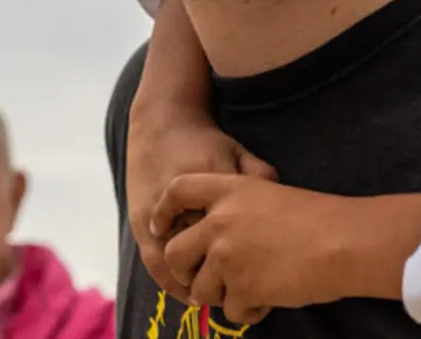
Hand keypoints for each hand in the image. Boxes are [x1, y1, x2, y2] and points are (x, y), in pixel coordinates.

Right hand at [127, 108, 275, 302]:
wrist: (162, 125)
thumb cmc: (205, 141)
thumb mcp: (236, 150)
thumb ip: (260, 173)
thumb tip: (280, 201)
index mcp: (210, 178)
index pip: (233, 226)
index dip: (248, 252)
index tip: (265, 268)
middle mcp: (181, 199)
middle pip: (206, 249)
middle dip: (222, 272)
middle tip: (242, 288)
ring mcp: (157, 212)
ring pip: (178, 263)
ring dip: (196, 283)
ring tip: (216, 295)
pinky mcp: (140, 221)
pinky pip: (155, 262)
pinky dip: (172, 281)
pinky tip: (189, 290)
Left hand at [153, 174, 357, 324]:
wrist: (344, 241)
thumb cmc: (317, 217)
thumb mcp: (269, 196)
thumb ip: (236, 212)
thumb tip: (213, 244)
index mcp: (230, 190)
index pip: (178, 190)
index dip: (164, 211)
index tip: (162, 227)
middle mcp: (220, 221)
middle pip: (175, 252)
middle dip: (187, 272)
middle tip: (206, 280)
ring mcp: (228, 256)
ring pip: (201, 289)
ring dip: (224, 294)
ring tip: (254, 288)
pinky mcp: (241, 288)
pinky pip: (231, 311)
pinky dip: (248, 311)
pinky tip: (270, 299)